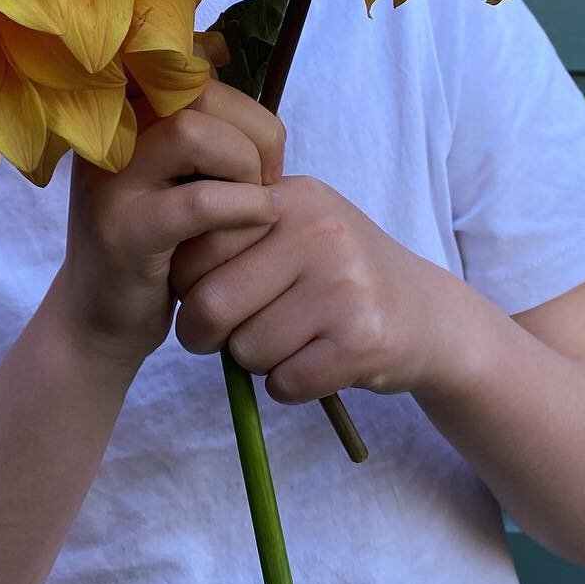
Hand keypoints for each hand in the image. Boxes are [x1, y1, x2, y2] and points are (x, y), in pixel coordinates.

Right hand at [52, 81, 286, 368]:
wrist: (98, 320)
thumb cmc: (154, 238)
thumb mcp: (170, 168)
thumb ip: (194, 117)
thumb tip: (221, 56)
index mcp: (119, 110)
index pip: (189, 64)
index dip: (238, 101)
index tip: (251, 145)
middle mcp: (105, 134)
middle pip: (197, 91)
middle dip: (253, 131)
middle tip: (264, 178)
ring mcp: (108, 182)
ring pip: (193, 133)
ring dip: (246, 167)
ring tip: (254, 202)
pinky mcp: (122, 233)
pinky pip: (200, 202)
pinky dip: (245, 208)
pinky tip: (257, 222)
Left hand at [170, 175, 450, 403]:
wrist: (426, 314)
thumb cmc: (338, 274)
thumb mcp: (295, 227)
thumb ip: (234, 229)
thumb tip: (158, 253)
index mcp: (291, 197)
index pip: (196, 246)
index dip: (188, 284)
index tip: (208, 292)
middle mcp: (319, 232)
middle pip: (212, 304)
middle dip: (206, 335)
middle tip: (226, 336)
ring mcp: (344, 285)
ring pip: (246, 350)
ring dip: (256, 361)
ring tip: (290, 340)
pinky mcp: (362, 340)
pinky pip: (284, 383)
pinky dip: (289, 386)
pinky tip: (316, 362)